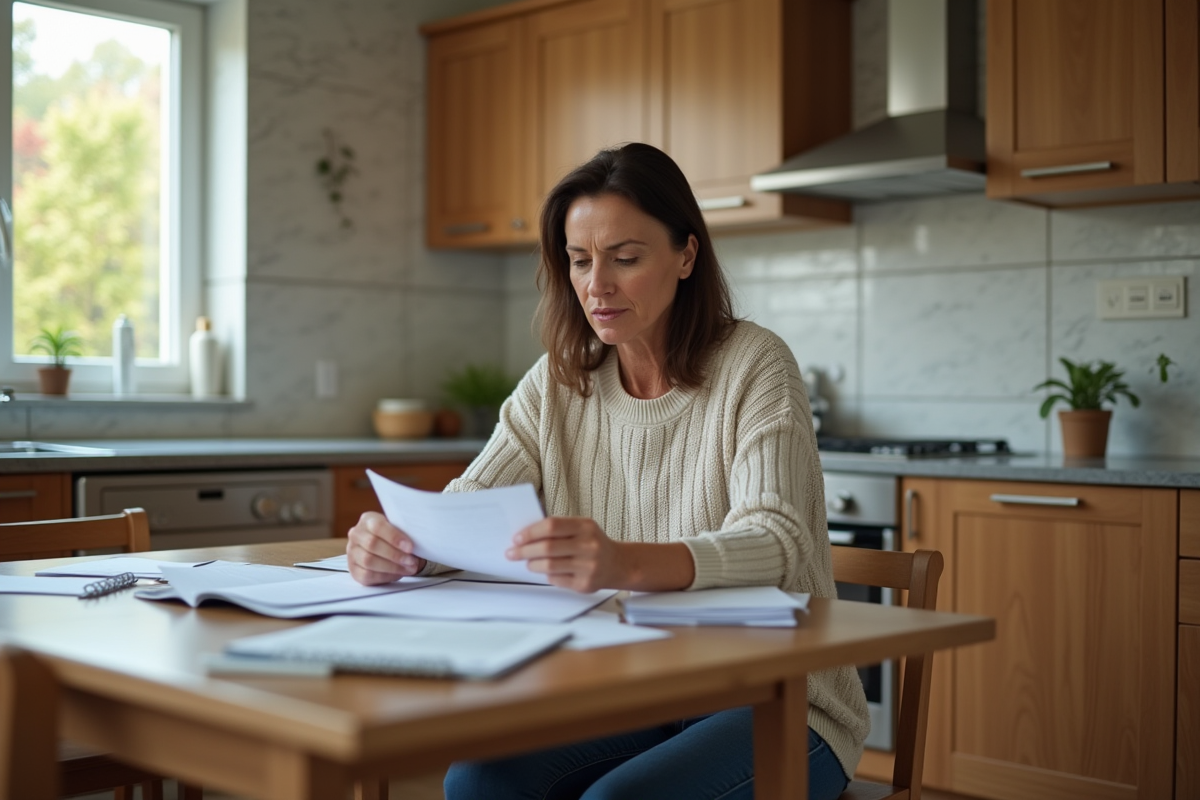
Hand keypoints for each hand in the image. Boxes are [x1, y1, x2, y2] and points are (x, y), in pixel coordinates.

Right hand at [346, 511, 425, 584]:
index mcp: (368, 519)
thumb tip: (422, 539)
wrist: (384, 548)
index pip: (378, 526)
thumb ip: (406, 532)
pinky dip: (385, 576)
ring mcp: (352, 552)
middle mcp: (356, 534)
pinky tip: (397, 574)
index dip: (394, 537)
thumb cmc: (394, 538)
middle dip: (395, 555)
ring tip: (409, 568)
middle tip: (411, 561)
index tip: (410, 547)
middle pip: (372, 544)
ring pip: (369, 561)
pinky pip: (367, 574)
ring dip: (392, 567)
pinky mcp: (353, 569)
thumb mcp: (399, 530)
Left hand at [506, 516, 625, 592]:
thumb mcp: (582, 528)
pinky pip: (556, 580)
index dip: (530, 532)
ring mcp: (588, 566)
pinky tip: (546, 572)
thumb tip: (526, 537)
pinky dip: (547, 575)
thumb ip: (558, 529)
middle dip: (525, 551)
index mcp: (585, 527)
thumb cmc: (593, 543)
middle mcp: (589, 546)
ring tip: (528, 563)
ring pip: (549, 566)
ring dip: (533, 564)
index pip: (551, 526)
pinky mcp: (585, 584)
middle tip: (512, 553)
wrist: (618, 564)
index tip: (516, 538)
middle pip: (547, 548)